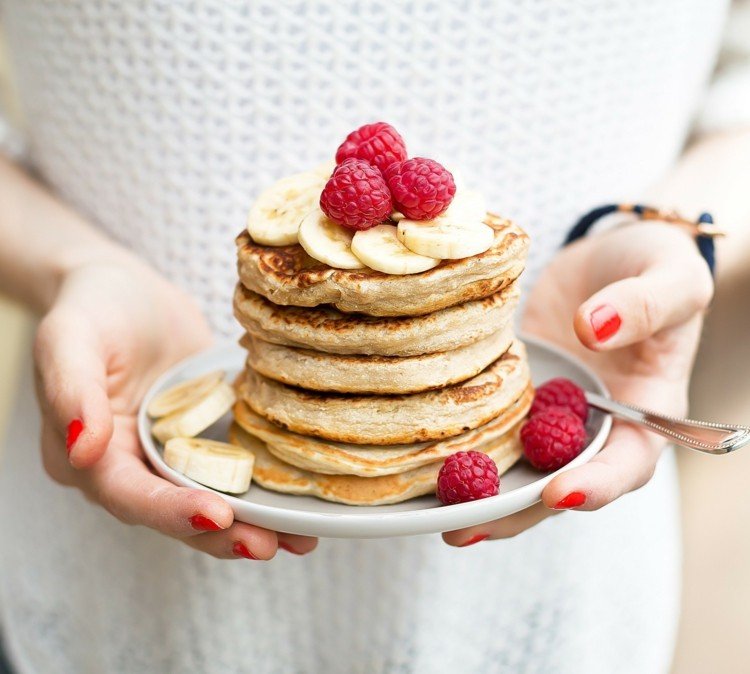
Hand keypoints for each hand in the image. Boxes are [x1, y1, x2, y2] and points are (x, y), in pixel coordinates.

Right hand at [34, 256, 316, 558]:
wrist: (126, 289)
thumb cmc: (93, 308)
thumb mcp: (70, 338)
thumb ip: (71, 392)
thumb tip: (84, 451)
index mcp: (91, 457)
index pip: (131, 496)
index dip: (172, 512)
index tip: (218, 516)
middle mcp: (133, 466)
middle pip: (177, 512)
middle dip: (224, 533)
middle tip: (271, 544)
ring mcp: (174, 454)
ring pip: (213, 497)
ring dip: (254, 522)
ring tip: (301, 539)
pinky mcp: (206, 438)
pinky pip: (234, 467)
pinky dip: (265, 486)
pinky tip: (303, 500)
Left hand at [443, 222, 713, 545]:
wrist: (609, 255)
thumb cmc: (653, 266)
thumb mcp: (671, 278)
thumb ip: (645, 304)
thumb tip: (594, 328)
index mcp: (644, 412)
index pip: (627, 463)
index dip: (597, 484)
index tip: (560, 490)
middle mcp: (593, 425)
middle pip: (560, 483)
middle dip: (517, 512)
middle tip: (467, 527)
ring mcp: (549, 413)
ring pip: (518, 466)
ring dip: (481, 496)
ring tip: (435, 515)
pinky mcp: (515, 393)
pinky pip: (492, 426)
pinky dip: (464, 448)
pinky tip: (424, 463)